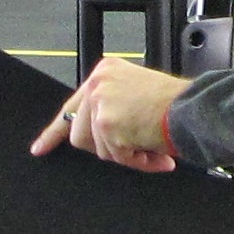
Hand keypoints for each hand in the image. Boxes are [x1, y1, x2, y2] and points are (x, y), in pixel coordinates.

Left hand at [36, 57, 184, 169]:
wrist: (192, 108)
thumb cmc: (176, 103)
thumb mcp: (138, 91)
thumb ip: (113, 106)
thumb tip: (97, 135)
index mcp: (105, 72)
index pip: (73, 105)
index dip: (55, 132)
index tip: (40, 148)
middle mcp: (98, 83)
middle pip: (81, 134)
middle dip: (107, 148)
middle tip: (135, 149)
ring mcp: (100, 103)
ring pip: (97, 148)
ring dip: (126, 154)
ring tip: (151, 146)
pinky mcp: (107, 124)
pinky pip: (114, 156)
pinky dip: (136, 160)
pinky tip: (154, 152)